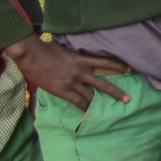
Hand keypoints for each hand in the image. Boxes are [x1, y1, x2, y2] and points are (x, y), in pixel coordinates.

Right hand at [6, 35, 129, 111]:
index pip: (105, 63)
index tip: (129, 69)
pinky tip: (90, 112)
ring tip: (110, 111)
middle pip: (103, 83)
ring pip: (91, 95)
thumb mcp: (65, 47)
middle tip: (128, 99)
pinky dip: (84, 107)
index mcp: (82, 59)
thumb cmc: (46, 48)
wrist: (32, 55)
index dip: (118, 66)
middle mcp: (81, 72)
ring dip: (100, 103)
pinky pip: (77, 101)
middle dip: (116, 92)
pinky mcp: (63, 91)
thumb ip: (73, 52)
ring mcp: (72, 82)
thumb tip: (75, 51)